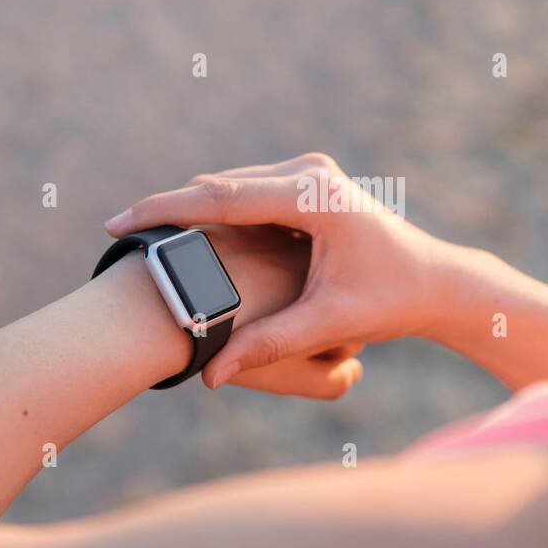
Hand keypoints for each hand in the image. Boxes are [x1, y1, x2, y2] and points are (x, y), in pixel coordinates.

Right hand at [105, 154, 456, 389]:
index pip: (224, 197)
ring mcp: (308, 172)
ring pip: (229, 189)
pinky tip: (178, 239)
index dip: (167, 211)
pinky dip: (213, 214)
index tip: (119, 224)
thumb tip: (214, 376)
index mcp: (316, 194)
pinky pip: (246, 195)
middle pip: (220, 187)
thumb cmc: (391, 300)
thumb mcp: (332, 323)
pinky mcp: (305, 183)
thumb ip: (273, 344)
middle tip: (114, 233)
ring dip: (188, 211)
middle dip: (168, 210)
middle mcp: (311, 171)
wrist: (433, 279)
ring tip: (136, 238)